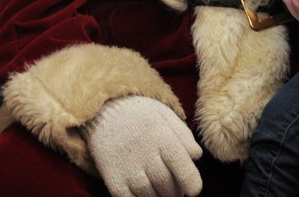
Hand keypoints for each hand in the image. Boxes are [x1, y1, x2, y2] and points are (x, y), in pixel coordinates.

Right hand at [83, 95, 202, 196]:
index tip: (193, 189)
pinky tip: (142, 191)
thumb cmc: (138, 114)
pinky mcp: (112, 178)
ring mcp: (127, 167)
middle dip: (175, 192)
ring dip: (158, 196)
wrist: (102, 110)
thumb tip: (196, 157)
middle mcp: (145, 154)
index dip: (193, 186)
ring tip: (159, 188)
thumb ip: (184, 136)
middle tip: (174, 188)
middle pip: (168, 186)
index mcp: (162, 137)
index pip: (185, 171)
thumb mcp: (165, 115)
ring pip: (150, 195)